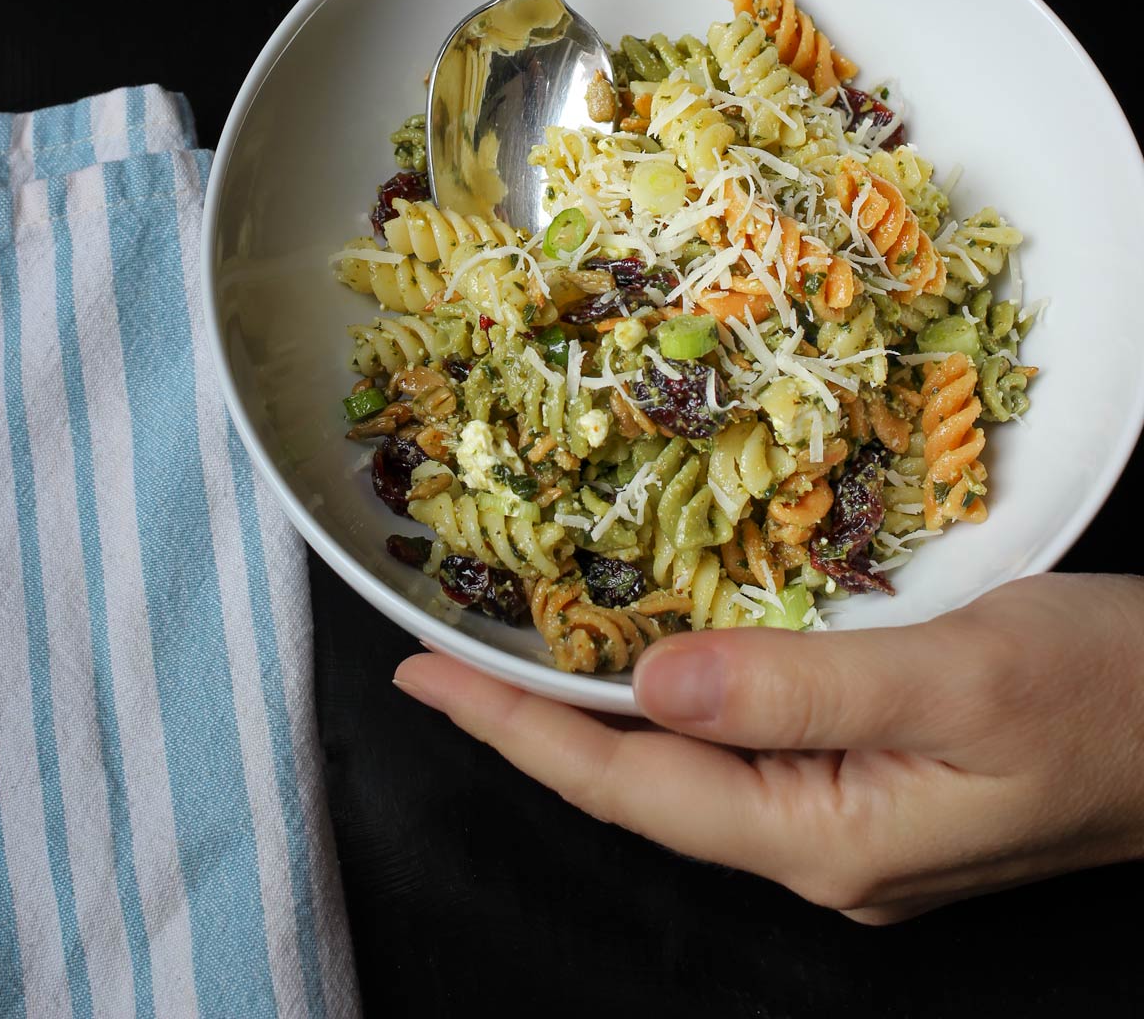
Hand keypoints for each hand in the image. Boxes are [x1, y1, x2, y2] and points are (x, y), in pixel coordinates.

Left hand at [394, 574, 1143, 921]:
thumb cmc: (1110, 696)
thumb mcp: (958, 678)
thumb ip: (802, 686)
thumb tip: (649, 682)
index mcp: (829, 840)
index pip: (631, 786)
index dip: (518, 730)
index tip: (425, 675)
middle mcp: (824, 848)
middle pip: (644, 787)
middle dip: (534, 723)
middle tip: (444, 653)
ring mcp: (852, 824)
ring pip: (689, 767)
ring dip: (598, 710)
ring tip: (514, 651)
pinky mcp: (878, 783)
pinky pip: (744, 743)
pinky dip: (677, 697)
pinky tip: (650, 655)